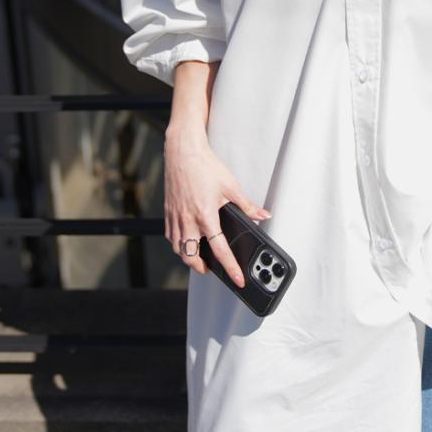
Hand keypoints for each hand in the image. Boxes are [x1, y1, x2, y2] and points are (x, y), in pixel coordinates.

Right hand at [163, 124, 270, 286]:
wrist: (183, 152)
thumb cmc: (205, 166)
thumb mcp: (231, 186)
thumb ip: (247, 205)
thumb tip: (263, 215)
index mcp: (206, 216)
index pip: (219, 250)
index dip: (230, 268)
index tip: (237, 279)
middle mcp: (188, 220)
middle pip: (191, 257)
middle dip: (202, 268)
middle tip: (212, 269)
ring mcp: (176, 217)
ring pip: (178, 249)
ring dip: (188, 258)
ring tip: (199, 258)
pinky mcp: (168, 212)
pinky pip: (170, 237)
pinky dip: (178, 244)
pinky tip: (185, 241)